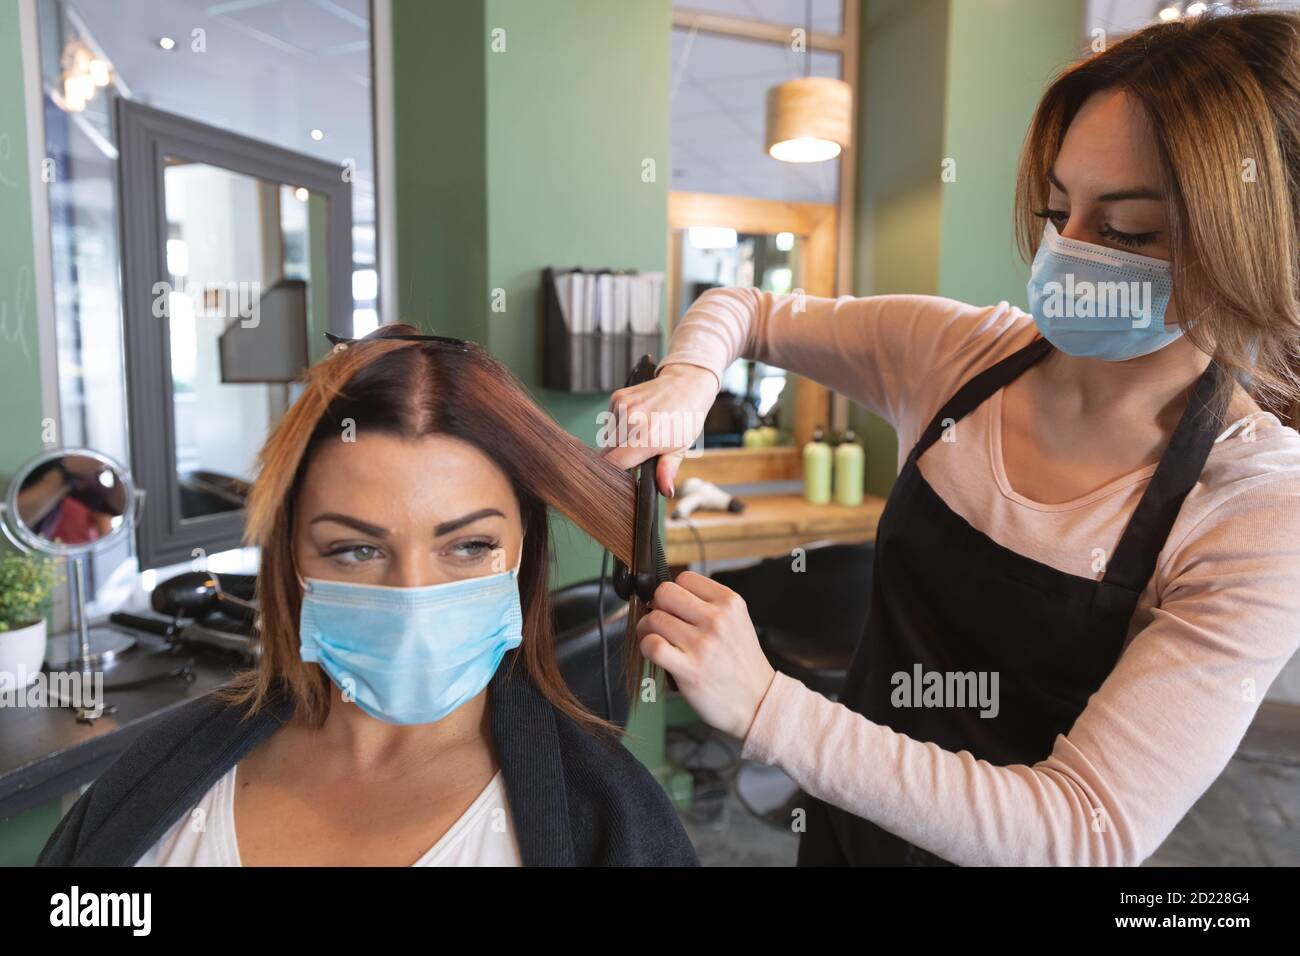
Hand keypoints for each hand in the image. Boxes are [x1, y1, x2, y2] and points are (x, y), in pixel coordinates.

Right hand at [603, 363, 716, 497]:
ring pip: (607, 437)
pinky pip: (610, 421)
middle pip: (608, 452)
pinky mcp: (618, 397)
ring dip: (618, 441)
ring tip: (639, 434)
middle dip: (619, 458)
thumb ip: (667, 470)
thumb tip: (665, 491)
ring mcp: (623, 407)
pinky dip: (618, 425)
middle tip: (637, 454)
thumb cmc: (686, 418)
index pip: (614, 464)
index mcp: (647, 438)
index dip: (615, 473)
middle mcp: (631, 421)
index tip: (622, 476)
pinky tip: (635, 421)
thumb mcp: (680, 448)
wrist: (686, 385)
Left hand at [636, 571, 775, 740]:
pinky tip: (656, 653)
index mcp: (730, 603)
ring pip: (654, 619)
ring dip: (648, 630)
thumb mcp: (737, 622)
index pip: (685, 578)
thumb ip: (708, 605)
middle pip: (665, 593)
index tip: (675, 608)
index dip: (675, 593)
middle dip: (658, 607)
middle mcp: (717, 619)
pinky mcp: (689, 669)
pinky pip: (652, 645)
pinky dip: (647, 647)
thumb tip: (666, 597)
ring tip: (658, 640)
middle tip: (662, 623)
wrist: (758, 702)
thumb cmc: (741, 664)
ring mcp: (703, 644)